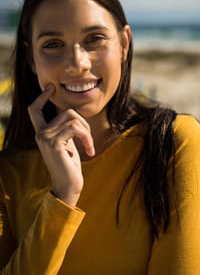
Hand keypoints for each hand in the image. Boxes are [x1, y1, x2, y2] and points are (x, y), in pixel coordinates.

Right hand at [28, 84, 94, 206]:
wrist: (68, 186)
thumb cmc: (70, 165)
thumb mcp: (67, 143)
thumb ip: (65, 129)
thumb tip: (71, 114)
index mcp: (42, 133)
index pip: (34, 110)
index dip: (41, 97)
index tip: (51, 88)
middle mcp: (40, 134)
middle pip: (66, 112)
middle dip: (83, 123)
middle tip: (88, 140)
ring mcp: (45, 138)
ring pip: (73, 119)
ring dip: (87, 132)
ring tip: (90, 147)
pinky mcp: (54, 143)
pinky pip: (75, 128)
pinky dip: (87, 137)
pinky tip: (90, 150)